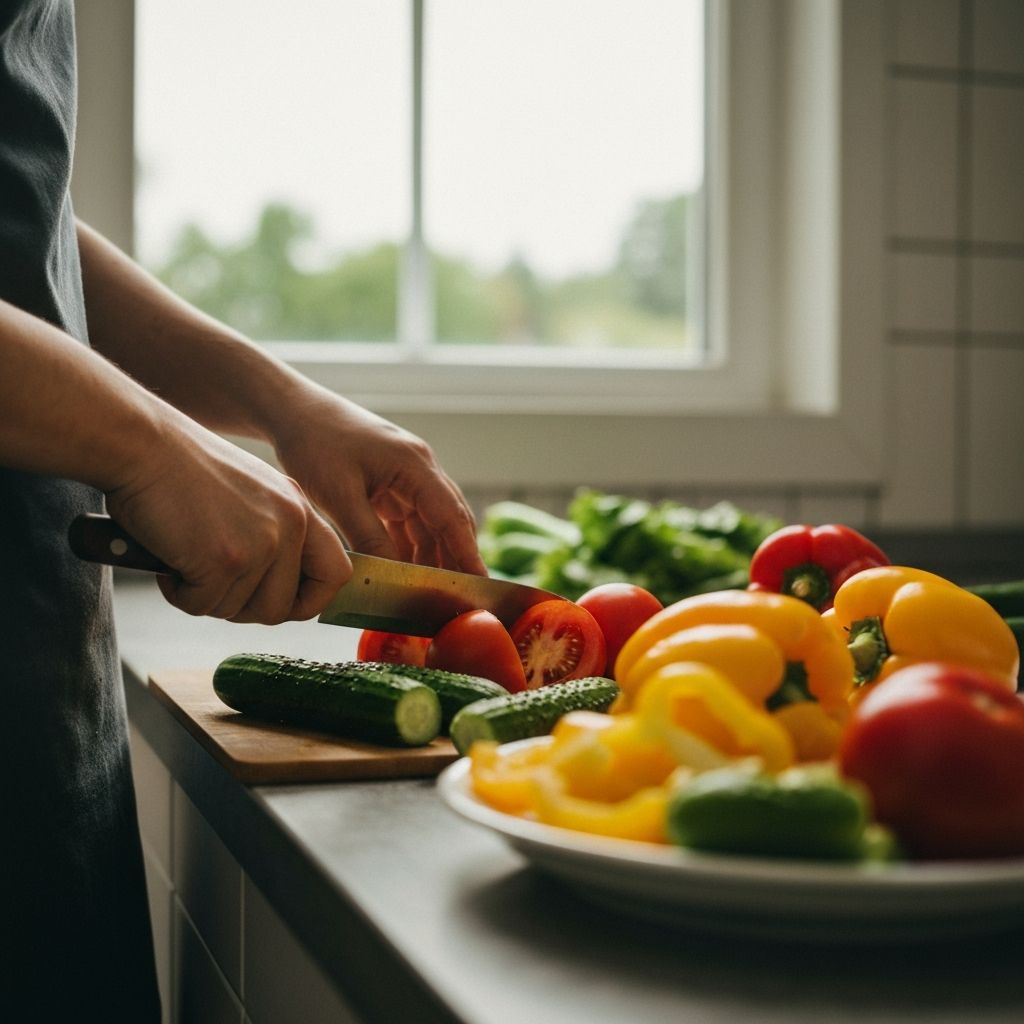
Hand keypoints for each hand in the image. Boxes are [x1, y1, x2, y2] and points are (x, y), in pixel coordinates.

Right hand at [106, 411, 349, 622]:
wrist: (142, 443)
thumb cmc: (181, 470)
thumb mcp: (250, 494)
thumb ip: (272, 534)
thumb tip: (278, 594)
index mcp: (299, 509)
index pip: (337, 574)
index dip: (311, 601)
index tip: (282, 605)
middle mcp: (290, 525)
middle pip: (281, 608)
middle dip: (242, 608)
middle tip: (211, 584)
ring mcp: (261, 544)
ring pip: (239, 611)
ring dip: (206, 597)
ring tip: (185, 558)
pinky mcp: (225, 559)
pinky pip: (203, 606)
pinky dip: (179, 592)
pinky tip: (168, 557)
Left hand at [271, 389, 487, 574]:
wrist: (293, 410)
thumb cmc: (315, 443)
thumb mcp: (339, 495)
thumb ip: (369, 537)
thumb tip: (393, 575)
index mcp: (415, 465)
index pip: (451, 516)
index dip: (467, 552)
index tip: (480, 582)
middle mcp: (419, 469)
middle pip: (448, 521)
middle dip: (454, 559)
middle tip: (458, 599)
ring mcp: (405, 477)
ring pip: (428, 525)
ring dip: (429, 556)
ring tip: (428, 594)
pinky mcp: (389, 484)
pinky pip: (407, 522)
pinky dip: (407, 547)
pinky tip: (402, 573)